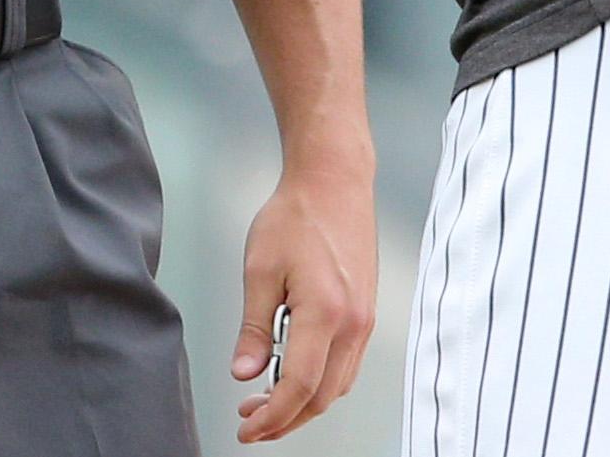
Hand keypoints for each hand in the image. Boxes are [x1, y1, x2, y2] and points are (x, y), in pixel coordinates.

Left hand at [231, 163, 377, 441]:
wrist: (335, 182)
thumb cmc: (297, 216)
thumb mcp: (260, 270)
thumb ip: (253, 327)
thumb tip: (244, 373)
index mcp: (325, 314)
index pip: (298, 387)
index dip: (271, 417)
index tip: (246, 428)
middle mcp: (353, 324)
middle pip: (322, 397)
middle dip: (285, 419)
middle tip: (250, 421)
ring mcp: (364, 321)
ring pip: (337, 385)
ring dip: (303, 403)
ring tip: (265, 400)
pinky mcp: (366, 313)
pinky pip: (346, 365)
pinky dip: (320, 382)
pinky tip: (293, 373)